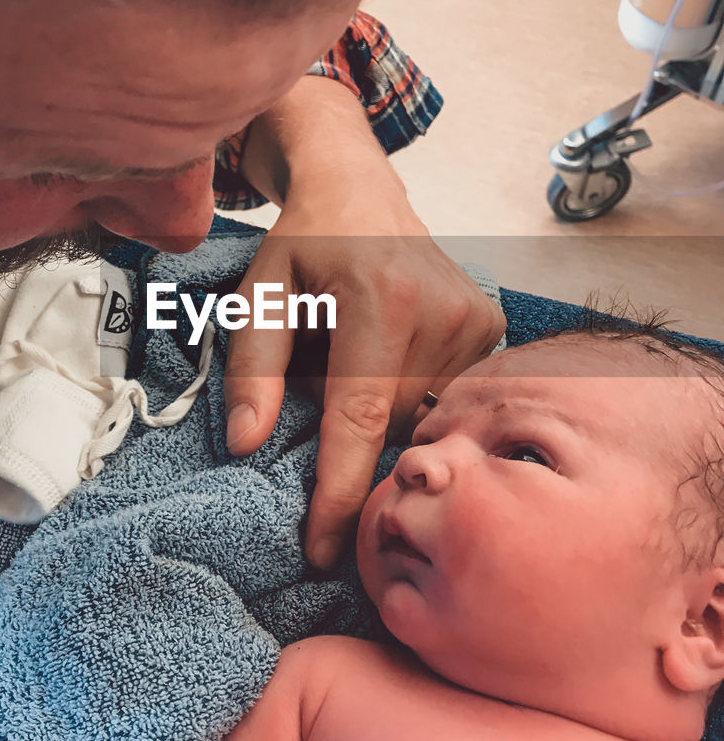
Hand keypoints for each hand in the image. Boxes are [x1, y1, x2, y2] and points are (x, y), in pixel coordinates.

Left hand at [223, 171, 504, 568]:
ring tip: (358, 357)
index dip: (340, 493)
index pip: (360, 420)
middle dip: (350, 434)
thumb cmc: (304, 244)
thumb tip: (246, 445)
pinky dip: (411, 397)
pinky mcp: (493, 328)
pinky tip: (393, 360)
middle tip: (321, 384)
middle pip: (390, 426)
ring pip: (420, 418)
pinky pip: (447, 398)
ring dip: (382, 412)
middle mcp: (442, 310)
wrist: (359, 190)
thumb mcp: (259, 296)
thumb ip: (254, 371)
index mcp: (381, 299)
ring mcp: (478, 319)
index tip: (323, 550)